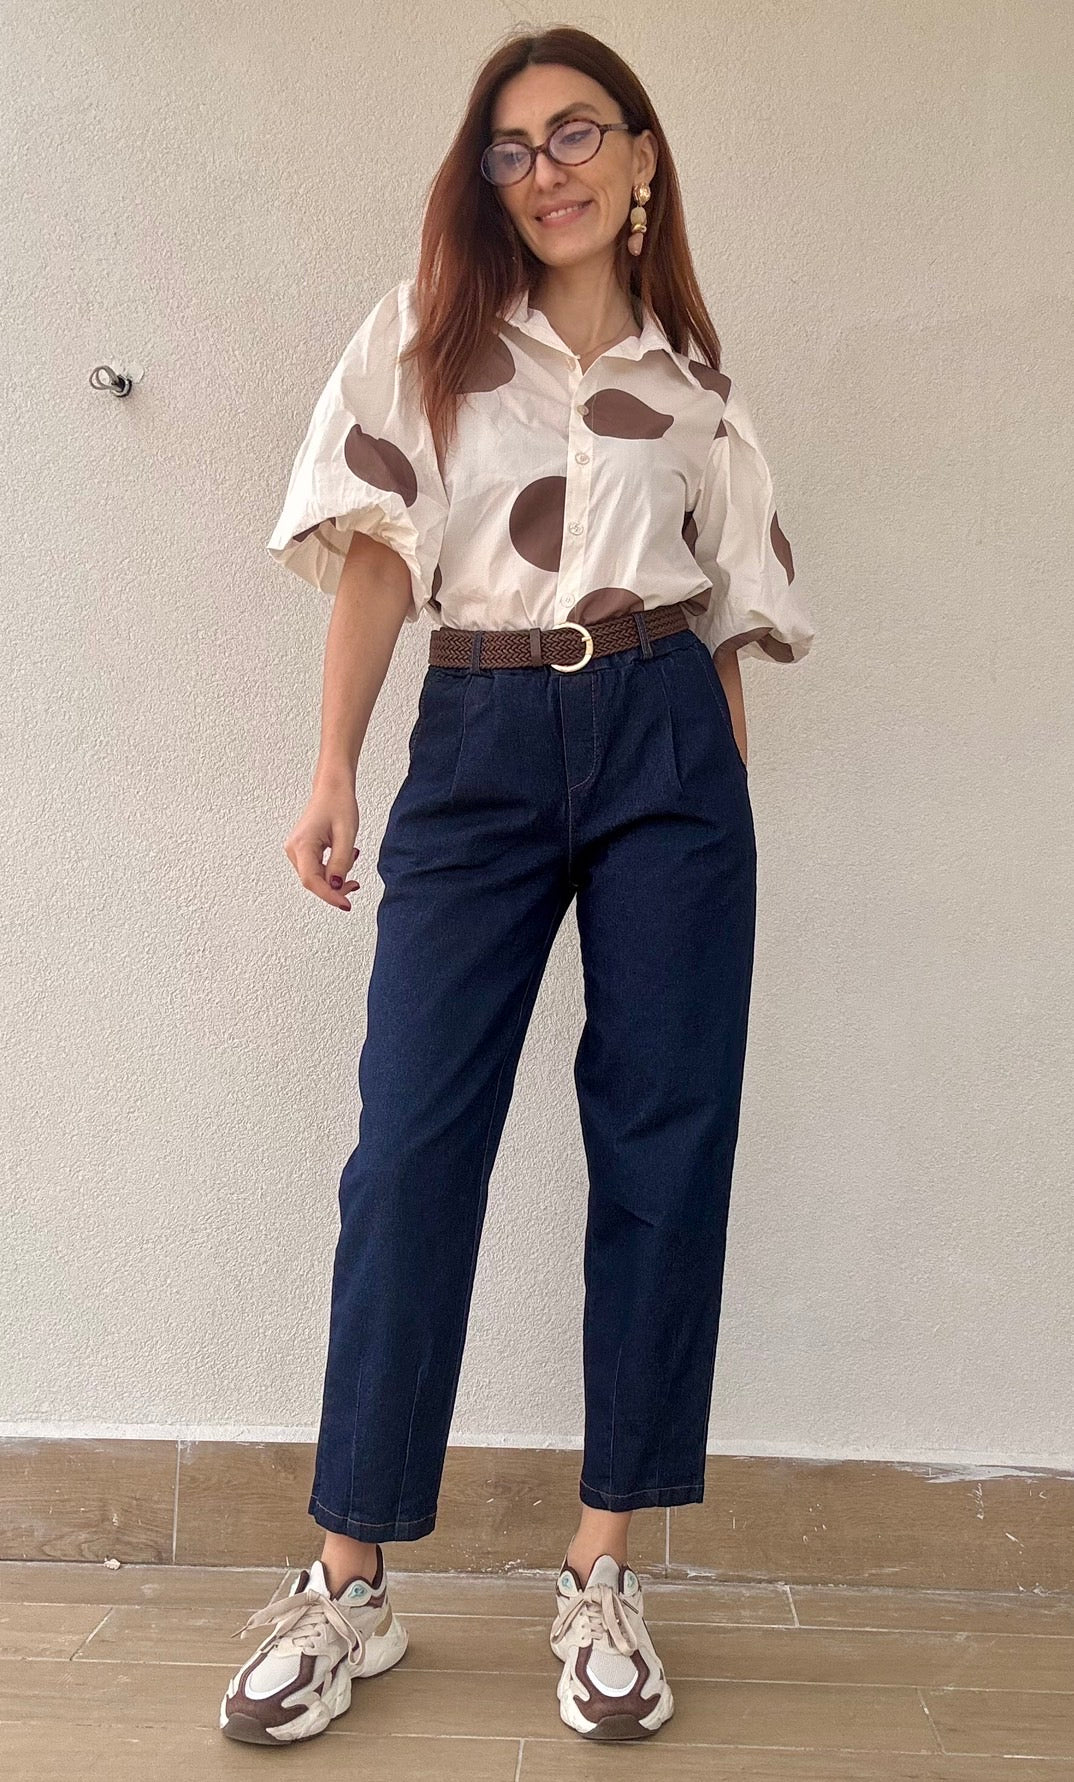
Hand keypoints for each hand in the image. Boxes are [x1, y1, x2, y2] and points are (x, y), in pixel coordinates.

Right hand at [283, 788, 361, 911]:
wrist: (332, 789)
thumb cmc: (338, 804)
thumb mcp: (346, 834)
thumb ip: (341, 862)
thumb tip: (334, 886)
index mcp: (302, 844)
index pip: (312, 881)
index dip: (329, 896)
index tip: (346, 905)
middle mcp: (293, 849)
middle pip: (313, 881)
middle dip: (335, 887)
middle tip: (355, 884)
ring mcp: (295, 850)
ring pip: (315, 877)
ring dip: (335, 877)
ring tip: (351, 855)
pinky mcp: (301, 850)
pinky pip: (316, 869)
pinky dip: (332, 869)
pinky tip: (345, 856)